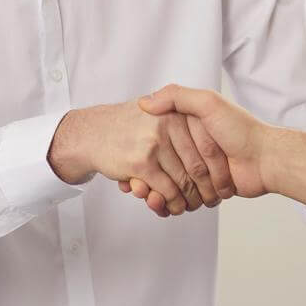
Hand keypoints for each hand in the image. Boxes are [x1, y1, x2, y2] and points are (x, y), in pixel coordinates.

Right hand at [49, 102, 227, 215]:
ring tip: (186, 207)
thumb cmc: (121, 123)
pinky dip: (170, 204)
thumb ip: (177, 99)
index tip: (220, 185)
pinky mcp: (141, 163)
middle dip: (205, 191)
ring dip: (188, 202)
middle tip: (207, 202)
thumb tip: (194, 122)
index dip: (217, 170)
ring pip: (182, 182)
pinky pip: (165, 190)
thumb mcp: (156, 105)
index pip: (209, 146)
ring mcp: (155, 143)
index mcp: (179, 111)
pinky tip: (166, 206)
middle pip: (199, 168)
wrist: (86, 133)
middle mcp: (169, 124)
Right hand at [132, 85, 305, 204]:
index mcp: (185, 125)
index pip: (153, 141)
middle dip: (144, 178)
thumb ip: (177, 97)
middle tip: (132, 185)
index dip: (140, 152)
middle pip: (156, 165)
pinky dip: (166, 203)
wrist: (268, 160)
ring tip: (145, 197)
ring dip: (153, 194)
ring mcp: (194, 168)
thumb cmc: (241, 129)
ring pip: (164, 183)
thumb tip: (145, 103)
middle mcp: (188, 146)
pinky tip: (157, 204)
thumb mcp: (208, 104)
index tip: (128, 162)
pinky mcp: (202, 188)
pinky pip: (177, 197)